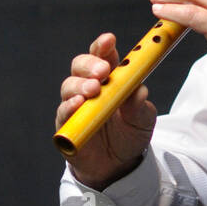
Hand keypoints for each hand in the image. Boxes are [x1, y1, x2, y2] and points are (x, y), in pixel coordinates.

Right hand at [56, 33, 157, 188]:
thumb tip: (139, 90)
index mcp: (110, 78)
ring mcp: (76, 105)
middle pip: (81, 65)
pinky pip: (63, 112)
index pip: (103, 55)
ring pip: (69, 85)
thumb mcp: (143, 119)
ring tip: (93, 89)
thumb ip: (140, 104)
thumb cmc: (131, 134)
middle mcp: (90, 87)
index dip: (103, 45)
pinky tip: (77, 103)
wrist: (119, 166)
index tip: (109, 40)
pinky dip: (69, 106)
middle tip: (103, 71)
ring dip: (80, 84)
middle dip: (90, 64)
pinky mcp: (66, 125)